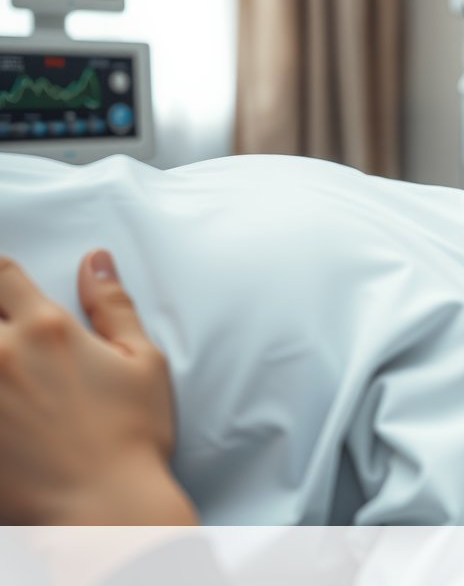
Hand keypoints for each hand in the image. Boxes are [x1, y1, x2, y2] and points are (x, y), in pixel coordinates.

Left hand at [0, 250, 195, 524]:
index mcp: (47, 328)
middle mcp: (0, 352)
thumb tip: (96, 259)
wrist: (105, 509)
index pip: (0, 272)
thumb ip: (113, 305)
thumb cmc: (133, 437)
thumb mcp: (143, 361)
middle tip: (5, 343)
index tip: (4, 289)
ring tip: (2, 375)